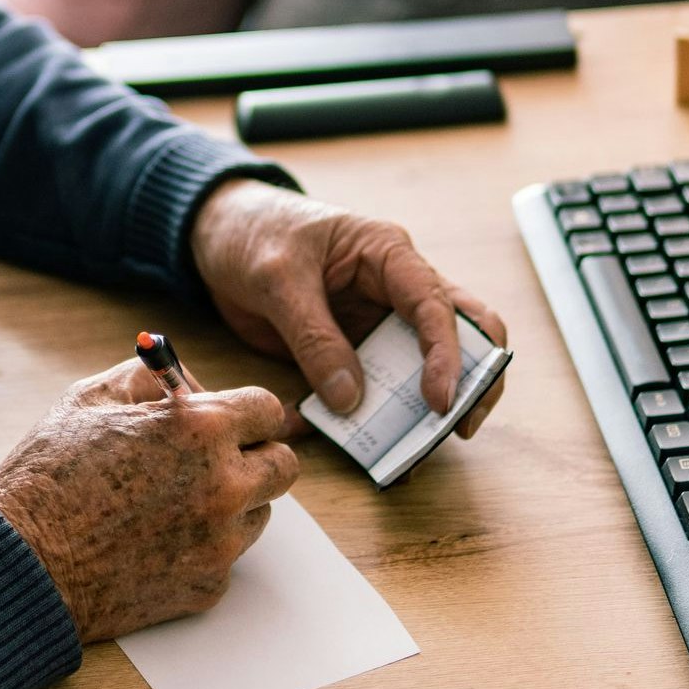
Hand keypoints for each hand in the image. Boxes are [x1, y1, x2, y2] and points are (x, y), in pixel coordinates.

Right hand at [0, 359, 296, 642]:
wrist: (20, 563)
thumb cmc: (47, 477)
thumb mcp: (90, 398)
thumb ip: (150, 379)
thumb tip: (187, 382)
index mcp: (200, 429)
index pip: (268, 410)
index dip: (245, 412)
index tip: (229, 421)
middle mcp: (223, 485)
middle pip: (283, 465)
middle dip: (253, 456)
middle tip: (214, 461)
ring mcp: (219, 541)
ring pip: (259, 513)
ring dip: (231, 504)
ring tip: (171, 503)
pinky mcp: (209, 586)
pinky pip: (226, 556)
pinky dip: (202, 547)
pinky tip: (155, 540)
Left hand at [189, 180, 507, 428]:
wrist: (218, 235)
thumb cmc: (255, 234)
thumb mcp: (277, 278)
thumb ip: (313, 337)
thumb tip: (350, 399)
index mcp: (388, 253)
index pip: (435, 303)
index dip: (446, 353)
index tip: (440, 400)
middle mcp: (395, 289)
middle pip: (459, 333)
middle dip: (470, 380)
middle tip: (460, 428)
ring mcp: (377, 322)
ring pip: (421, 369)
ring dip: (421, 409)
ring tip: (413, 453)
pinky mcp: (352, 351)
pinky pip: (372, 388)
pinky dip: (370, 417)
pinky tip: (358, 445)